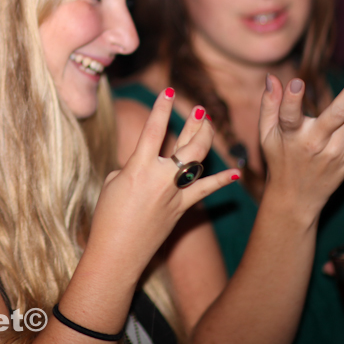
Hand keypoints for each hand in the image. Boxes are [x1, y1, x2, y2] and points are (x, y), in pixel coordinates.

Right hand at [89, 88, 238, 280]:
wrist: (118, 253)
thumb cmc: (108, 217)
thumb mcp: (114, 182)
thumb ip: (132, 166)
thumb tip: (146, 163)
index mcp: (138, 168)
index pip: (153, 130)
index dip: (161, 108)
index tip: (169, 90)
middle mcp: (161, 178)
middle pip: (186, 144)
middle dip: (195, 123)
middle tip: (200, 108)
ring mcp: (175, 194)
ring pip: (198, 162)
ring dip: (205, 140)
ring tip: (209, 123)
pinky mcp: (182, 209)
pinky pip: (204, 191)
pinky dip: (220, 181)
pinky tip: (235, 172)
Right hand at [259, 50, 343, 220]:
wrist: (296, 198)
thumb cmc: (279, 159)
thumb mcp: (265, 134)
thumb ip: (269, 104)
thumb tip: (272, 77)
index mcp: (290, 135)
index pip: (289, 116)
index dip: (291, 100)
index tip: (297, 83)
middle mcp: (315, 142)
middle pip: (338, 112)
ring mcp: (335, 150)